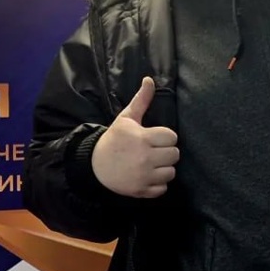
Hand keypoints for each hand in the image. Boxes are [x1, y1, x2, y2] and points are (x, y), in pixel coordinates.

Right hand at [91, 77, 179, 197]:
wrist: (94, 165)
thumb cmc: (113, 140)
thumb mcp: (126, 119)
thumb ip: (141, 100)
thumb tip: (150, 79)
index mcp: (143, 138)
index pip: (172, 137)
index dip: (164, 137)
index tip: (153, 138)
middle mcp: (145, 158)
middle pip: (175, 155)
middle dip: (165, 153)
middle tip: (153, 152)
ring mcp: (144, 176)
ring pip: (171, 173)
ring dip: (163, 169)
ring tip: (151, 165)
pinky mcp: (142, 191)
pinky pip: (163, 189)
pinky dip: (157, 185)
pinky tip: (148, 177)